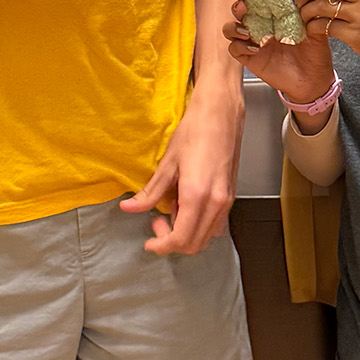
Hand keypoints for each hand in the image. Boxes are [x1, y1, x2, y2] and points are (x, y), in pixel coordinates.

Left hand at [121, 93, 241, 256]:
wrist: (220, 113)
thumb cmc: (195, 130)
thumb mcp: (167, 162)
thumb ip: (149, 191)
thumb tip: (129, 208)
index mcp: (197, 195)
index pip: (180, 238)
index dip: (162, 246)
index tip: (150, 242)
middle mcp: (216, 202)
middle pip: (195, 244)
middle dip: (173, 241)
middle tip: (157, 222)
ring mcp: (226, 200)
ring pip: (207, 236)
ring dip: (187, 233)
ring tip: (172, 210)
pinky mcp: (231, 195)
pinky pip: (215, 223)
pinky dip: (199, 224)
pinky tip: (187, 204)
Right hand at [223, 0, 335, 102]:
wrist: (314, 80)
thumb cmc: (315, 53)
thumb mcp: (315, 28)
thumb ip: (308, 12)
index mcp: (275, 16)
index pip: (256, 0)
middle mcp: (261, 27)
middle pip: (239, 11)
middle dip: (238, 6)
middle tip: (244, 6)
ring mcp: (254, 42)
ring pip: (231, 29)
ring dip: (234, 26)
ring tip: (247, 31)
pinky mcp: (250, 59)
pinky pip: (235, 49)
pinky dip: (240, 46)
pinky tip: (255, 48)